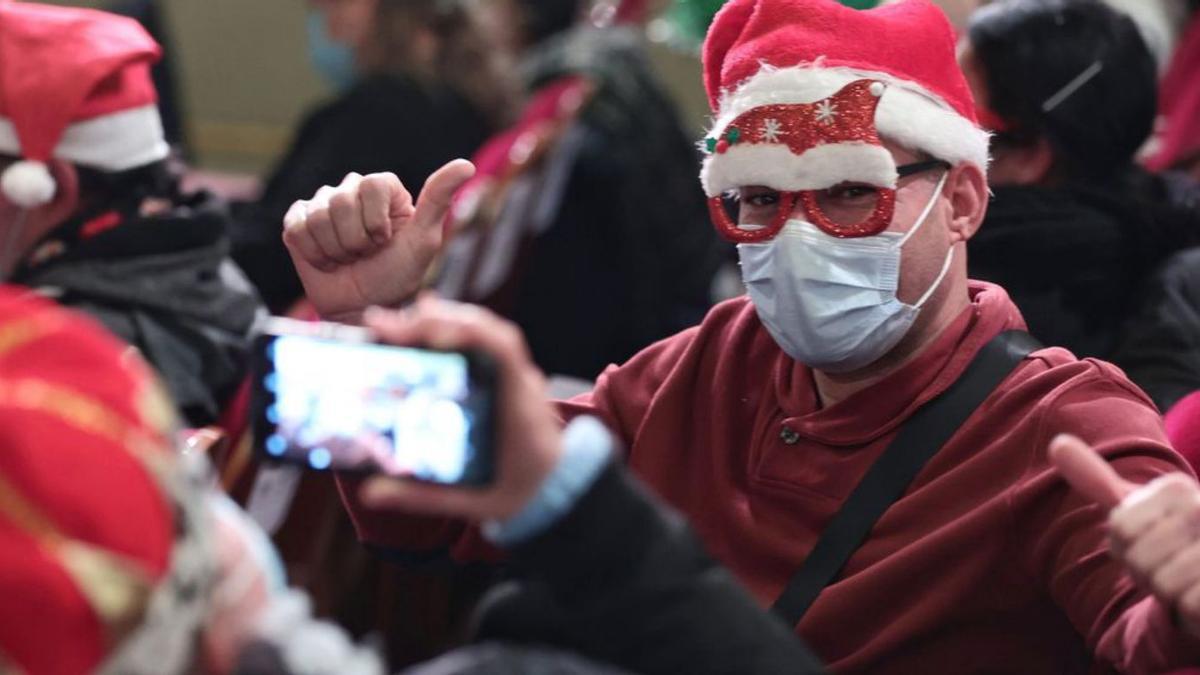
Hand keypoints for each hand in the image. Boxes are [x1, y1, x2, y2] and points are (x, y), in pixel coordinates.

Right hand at [281, 160, 474, 321]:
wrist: (362, 308)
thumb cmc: (396, 275)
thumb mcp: (424, 240)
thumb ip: (439, 199)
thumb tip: (465, 165)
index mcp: (383, 188)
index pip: (372, 185)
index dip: (377, 222)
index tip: (385, 241)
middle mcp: (352, 189)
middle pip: (341, 201)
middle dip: (356, 241)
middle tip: (365, 255)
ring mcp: (322, 204)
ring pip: (318, 217)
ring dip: (336, 250)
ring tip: (347, 259)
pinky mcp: (297, 221)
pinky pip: (297, 228)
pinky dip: (314, 253)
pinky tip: (327, 261)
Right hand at [357, 295, 562, 521]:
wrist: (557, 491)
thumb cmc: (520, 495)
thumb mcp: (473, 502)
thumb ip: (423, 497)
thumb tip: (371, 493)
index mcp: (519, 410)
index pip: (501, 351)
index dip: (465, 331)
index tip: (423, 331)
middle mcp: (521, 384)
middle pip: (488, 331)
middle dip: (438, 320)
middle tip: (387, 326)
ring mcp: (517, 377)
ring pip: (486, 330)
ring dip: (443, 320)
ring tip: (399, 323)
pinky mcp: (507, 378)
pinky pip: (485, 342)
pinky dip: (454, 330)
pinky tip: (424, 329)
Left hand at [1050, 434, 1199, 636]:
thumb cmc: (1173, 541)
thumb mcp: (1138, 508)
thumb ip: (1098, 479)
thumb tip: (1056, 442)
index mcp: (1176, 489)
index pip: (1120, 528)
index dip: (1126, 547)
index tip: (1151, 542)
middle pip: (1139, 558)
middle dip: (1147, 573)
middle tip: (1171, 566)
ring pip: (1163, 584)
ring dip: (1170, 593)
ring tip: (1188, 580)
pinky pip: (1189, 606)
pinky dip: (1191, 611)